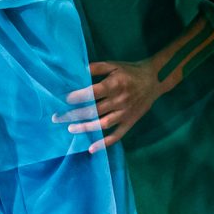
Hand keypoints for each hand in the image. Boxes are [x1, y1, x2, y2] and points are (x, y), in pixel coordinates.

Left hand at [61, 54, 179, 151]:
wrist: (155, 80)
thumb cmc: (131, 71)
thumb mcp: (114, 64)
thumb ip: (97, 68)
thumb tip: (78, 71)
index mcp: (115, 84)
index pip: (92, 93)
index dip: (77, 97)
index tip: (63, 99)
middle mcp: (119, 100)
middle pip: (94, 110)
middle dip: (74, 114)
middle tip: (58, 117)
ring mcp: (125, 113)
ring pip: (102, 124)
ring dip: (85, 128)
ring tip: (70, 129)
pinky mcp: (130, 122)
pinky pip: (117, 135)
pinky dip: (104, 143)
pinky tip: (91, 148)